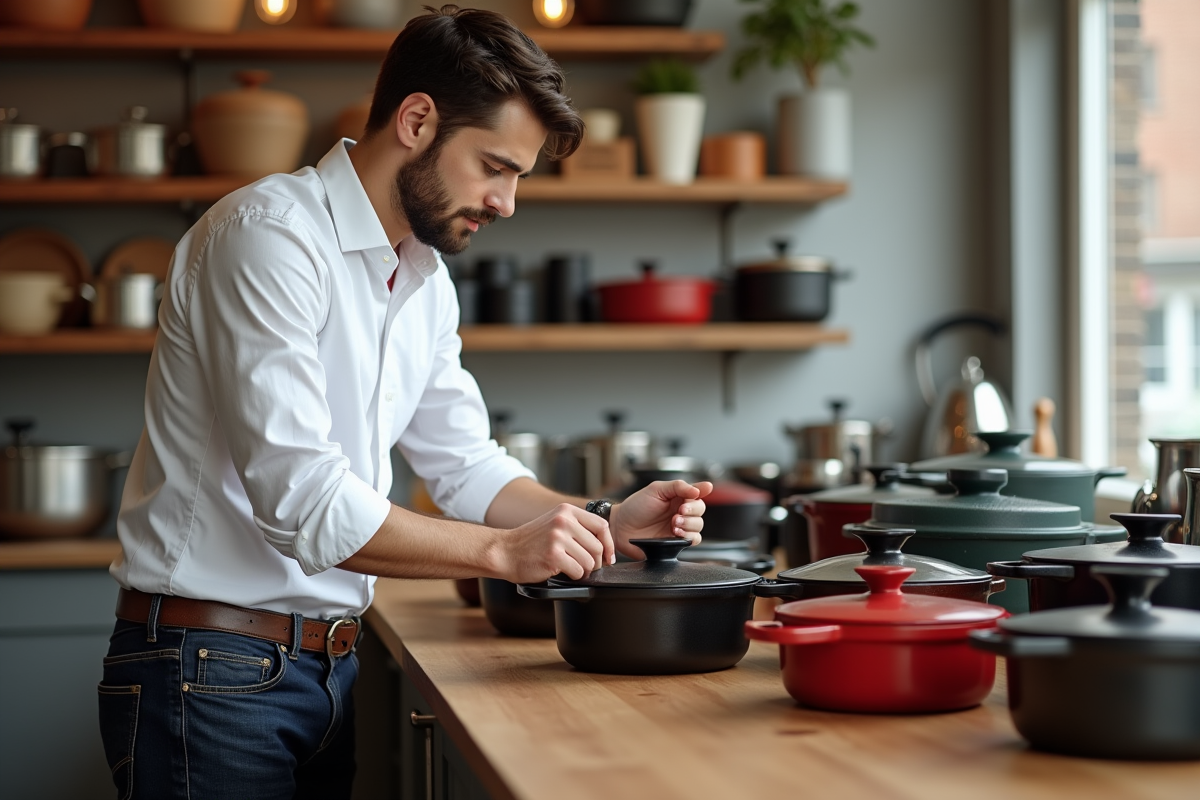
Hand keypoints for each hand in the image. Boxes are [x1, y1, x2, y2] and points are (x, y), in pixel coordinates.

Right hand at [492, 503, 614, 582]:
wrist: (504, 551)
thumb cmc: (530, 542)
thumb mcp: (554, 523)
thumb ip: (576, 527)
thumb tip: (604, 543)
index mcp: (566, 511)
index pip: (601, 525)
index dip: (609, 544)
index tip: (608, 557)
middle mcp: (563, 521)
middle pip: (597, 546)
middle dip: (597, 562)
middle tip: (588, 568)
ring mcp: (558, 538)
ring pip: (590, 561)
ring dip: (585, 570)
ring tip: (573, 569)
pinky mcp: (554, 555)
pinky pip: (579, 571)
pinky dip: (575, 576)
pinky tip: (564, 572)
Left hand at [609, 480, 712, 558]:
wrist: (620, 528)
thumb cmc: (635, 507)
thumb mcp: (656, 490)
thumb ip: (678, 486)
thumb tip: (698, 490)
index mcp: (677, 496)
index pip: (697, 493)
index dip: (700, 493)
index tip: (693, 495)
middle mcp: (680, 511)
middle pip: (700, 510)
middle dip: (692, 511)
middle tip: (678, 513)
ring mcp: (679, 527)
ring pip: (698, 526)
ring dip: (689, 524)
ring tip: (674, 524)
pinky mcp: (676, 542)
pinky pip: (694, 540)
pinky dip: (689, 537)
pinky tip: (676, 534)